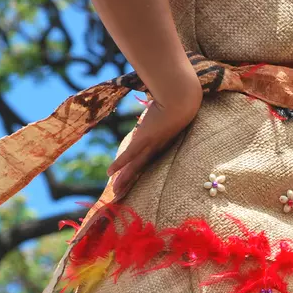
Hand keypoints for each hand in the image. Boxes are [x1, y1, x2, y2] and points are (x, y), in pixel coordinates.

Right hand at [107, 81, 201, 197]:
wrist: (182, 98)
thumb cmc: (181, 100)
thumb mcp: (174, 110)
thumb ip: (166, 112)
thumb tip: (160, 106)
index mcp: (164, 142)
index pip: (149, 159)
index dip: (140, 170)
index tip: (134, 179)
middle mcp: (158, 147)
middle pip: (142, 168)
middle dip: (131, 181)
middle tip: (121, 194)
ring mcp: (151, 144)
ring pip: (135, 166)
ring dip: (124, 179)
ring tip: (116, 191)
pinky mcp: (145, 138)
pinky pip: (130, 154)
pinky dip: (119, 164)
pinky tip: (110, 173)